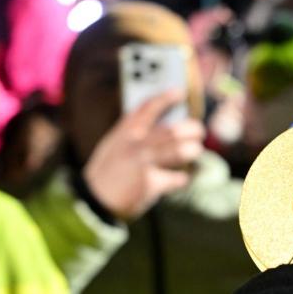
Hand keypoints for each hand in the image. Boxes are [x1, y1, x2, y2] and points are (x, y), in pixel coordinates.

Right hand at [83, 90, 205, 220]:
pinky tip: (182, 178)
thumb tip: (167, 126)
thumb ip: (134, 133)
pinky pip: (177, 178)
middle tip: (199, 131)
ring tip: (195, 150)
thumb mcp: (114, 145)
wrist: (94, 200)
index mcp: (125, 131)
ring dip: (192, 150)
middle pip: (172, 130)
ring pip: (179, 151)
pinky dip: (181, 178)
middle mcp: (135, 143)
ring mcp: (143, 162)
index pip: (148, 107)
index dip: (166, 98)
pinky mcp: (150, 183)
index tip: (180, 93)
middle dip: (191, 129)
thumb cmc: (108, 170)